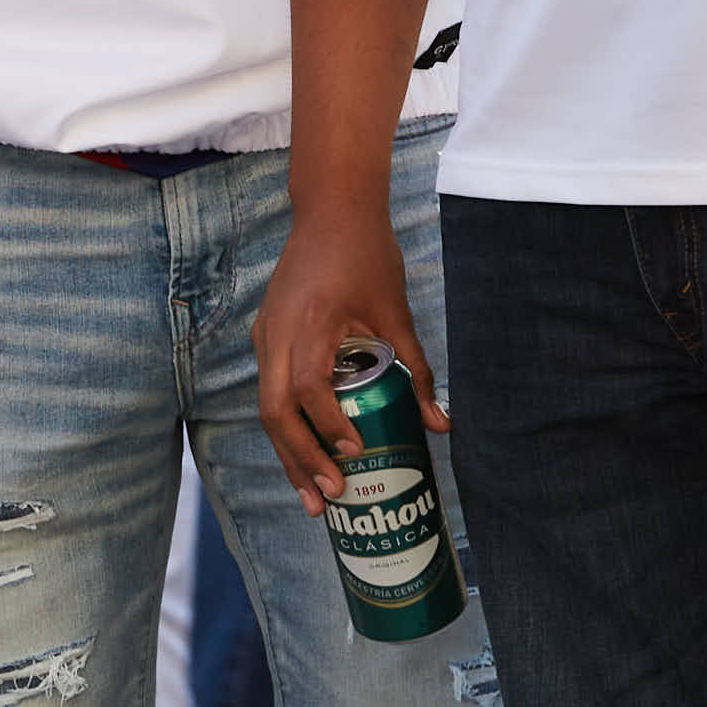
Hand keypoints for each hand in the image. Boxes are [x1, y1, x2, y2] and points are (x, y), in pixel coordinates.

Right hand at [252, 199, 433, 511]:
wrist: (330, 210)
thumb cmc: (367, 255)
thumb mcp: (397, 312)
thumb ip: (416, 369)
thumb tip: (441, 424)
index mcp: (311, 324)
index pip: (310, 388)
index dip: (328, 425)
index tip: (355, 451)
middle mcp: (277, 333)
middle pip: (276, 412)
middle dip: (301, 460)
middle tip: (330, 497)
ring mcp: (265, 335)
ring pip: (266, 408)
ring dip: (288, 454)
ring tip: (313, 496)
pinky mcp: (265, 336)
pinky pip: (269, 391)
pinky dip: (286, 428)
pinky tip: (304, 456)